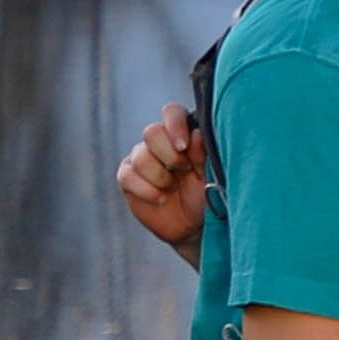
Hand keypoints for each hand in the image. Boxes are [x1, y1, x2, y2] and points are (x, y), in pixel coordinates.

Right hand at [119, 109, 209, 255]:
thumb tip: (196, 134)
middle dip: (169, 156)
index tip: (183, 146)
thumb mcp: (211, 175)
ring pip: (140, 156)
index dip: (174, 125)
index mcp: (182, 133)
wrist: (194, 226)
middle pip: (151, 132)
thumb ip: (203, 153)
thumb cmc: (207, 196)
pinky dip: (146, 190)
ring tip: (173, 188)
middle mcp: (160, 142)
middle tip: (184, 172)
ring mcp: (142, 159)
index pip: (172, 113)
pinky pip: (127, 176)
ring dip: (160, 177)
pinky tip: (160, 198)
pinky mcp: (128, 178)